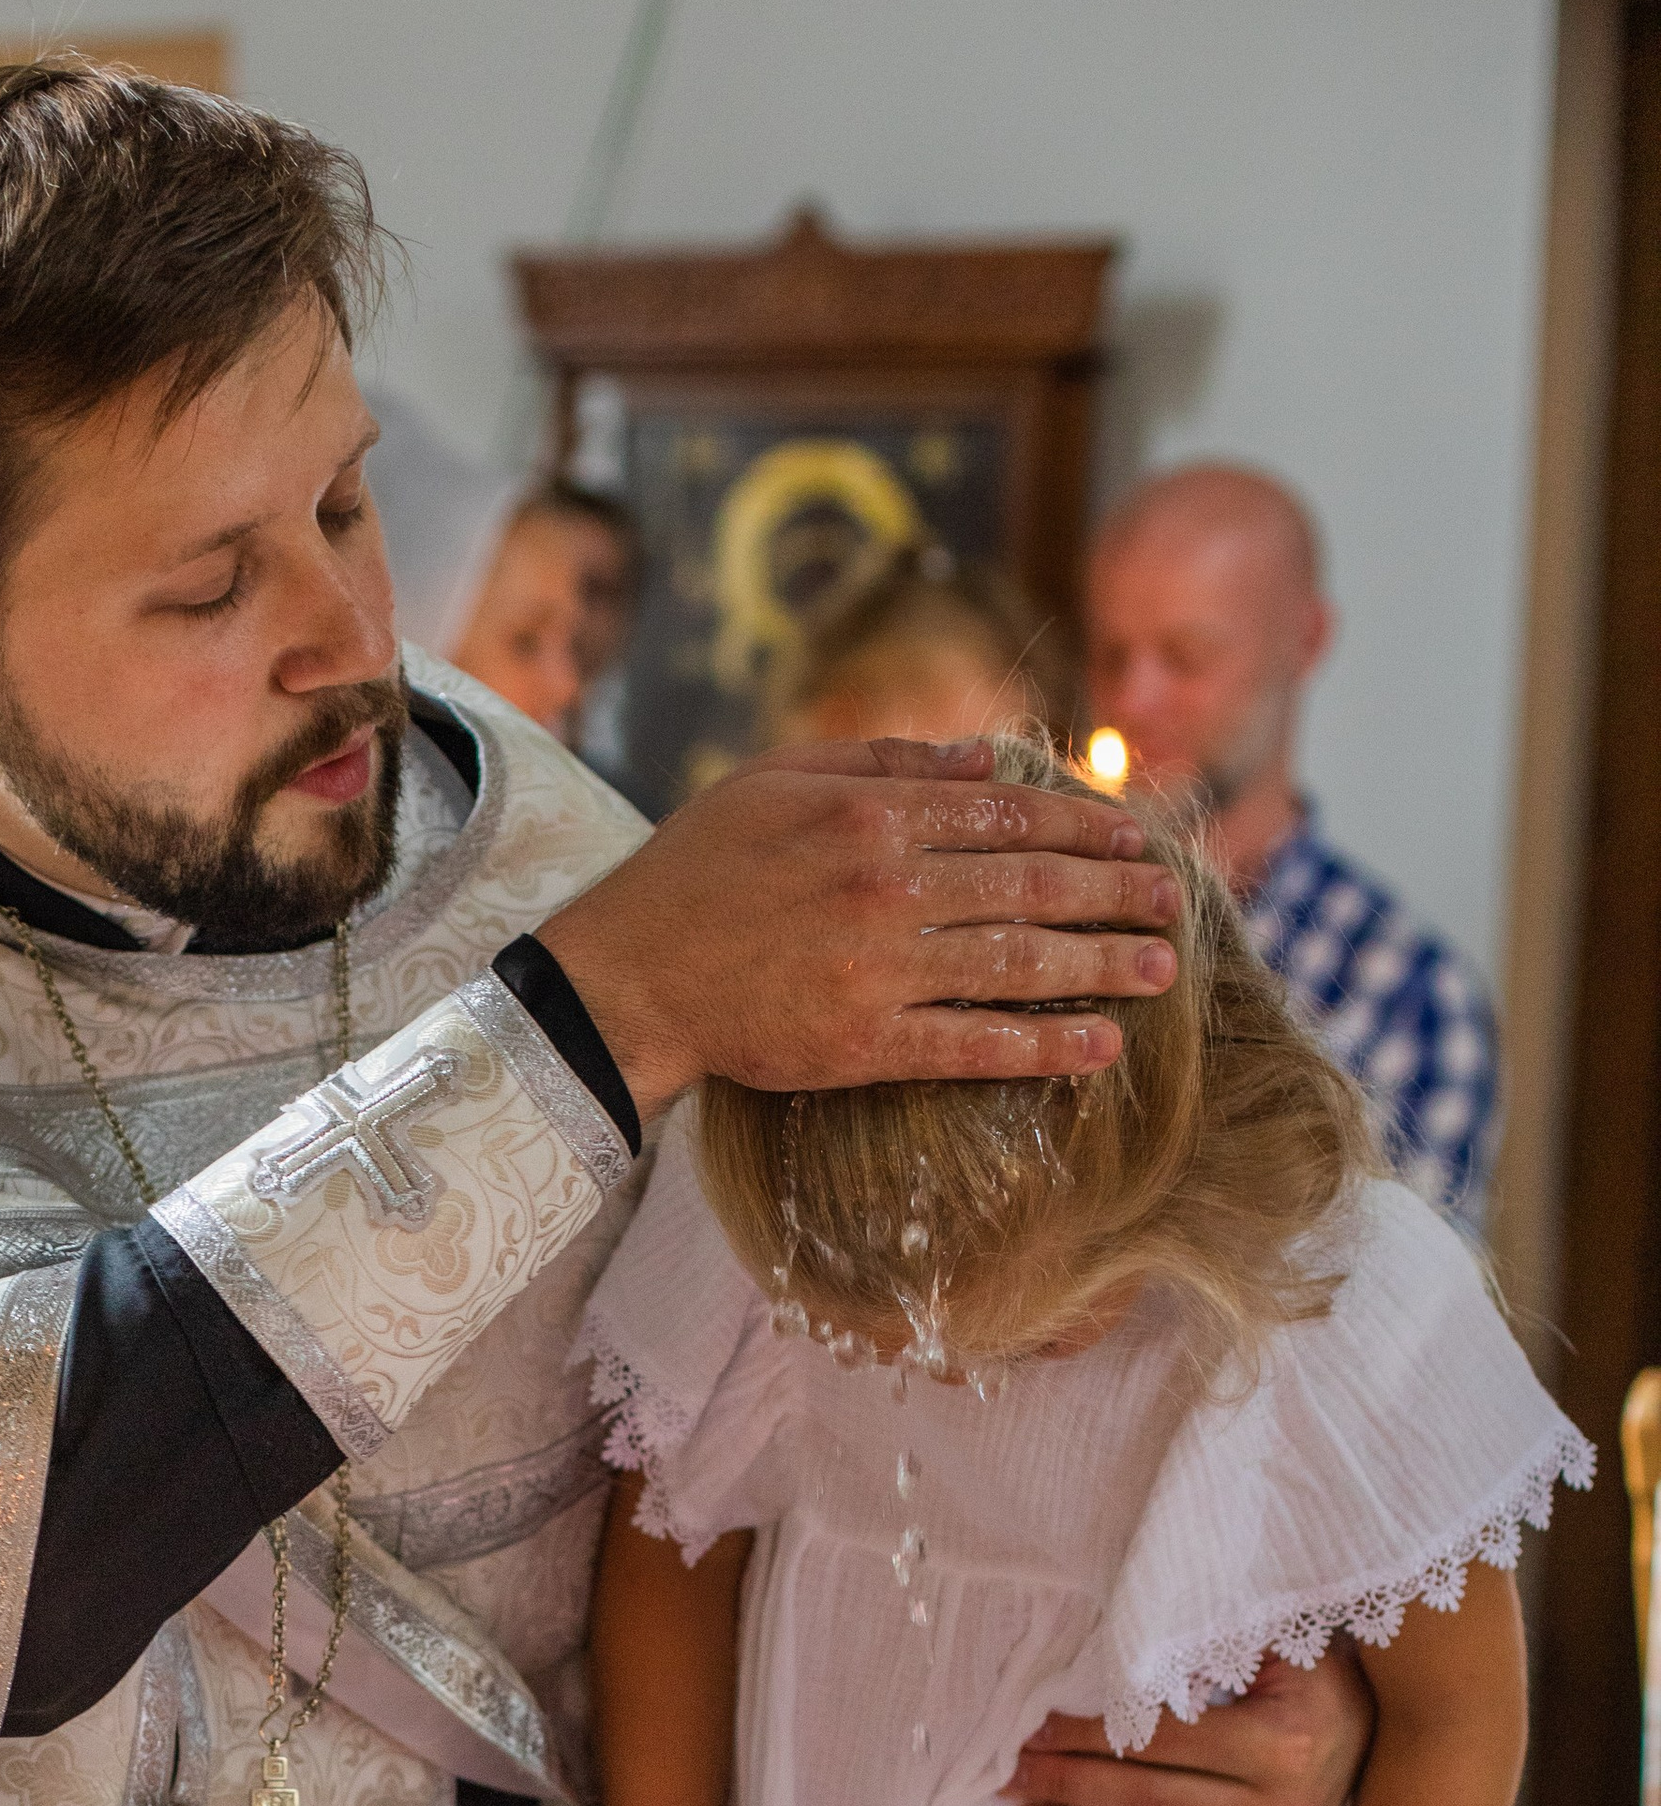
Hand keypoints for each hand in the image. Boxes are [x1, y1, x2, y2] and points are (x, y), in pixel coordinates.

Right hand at [535, 736, 1179, 1122]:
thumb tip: (984, 757)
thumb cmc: (697, 869)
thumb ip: (885, 762)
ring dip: (1101, 966)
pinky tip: (1099, 1048)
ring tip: (1161, 970)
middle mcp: (887, 885)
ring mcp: (880, 968)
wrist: (630, 974)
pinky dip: (1043, 1047)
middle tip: (1175, 900)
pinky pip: (973, 1044)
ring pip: (1018, 961)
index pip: (1006, 813)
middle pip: (1031, 884)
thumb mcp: (778, 780)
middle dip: (1115, 891)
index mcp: (872, 813)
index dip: (1083, 824)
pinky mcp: (865, 1043)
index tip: (1134, 836)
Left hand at [1004, 1648, 1372, 1805]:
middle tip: (1011, 1782)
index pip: (1160, 1742)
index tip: (1034, 1731)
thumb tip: (1140, 1629)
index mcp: (1279, 1744)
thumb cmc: (1326, 1688)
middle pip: (1149, 1804)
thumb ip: (1221, 1643)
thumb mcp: (1291, 1649)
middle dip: (1070, 1790)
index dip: (1089, 1737)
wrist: (1400, 1752)